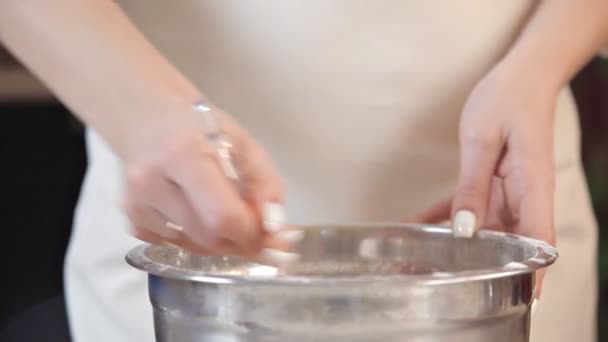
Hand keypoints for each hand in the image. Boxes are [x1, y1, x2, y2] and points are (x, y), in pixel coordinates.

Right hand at [120, 101, 288, 257]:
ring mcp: (136, 202)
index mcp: (182, 154)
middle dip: (241, 242)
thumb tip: (274, 226)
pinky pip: (174, 245)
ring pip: (193, 245)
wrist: (145, 116)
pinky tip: (202, 217)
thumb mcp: (241, 141)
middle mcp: (151, 181)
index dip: (251, 233)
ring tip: (234, 221)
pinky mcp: (131, 217)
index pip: (222, 216)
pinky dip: (197, 240)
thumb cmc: (197, 125)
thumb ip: (265, 182)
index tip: (272, 234)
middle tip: (262, 237)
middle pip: (208, 236)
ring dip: (221, 243)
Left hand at [412, 64, 557, 295]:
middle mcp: (526, 195)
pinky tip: (417, 226)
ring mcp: (512, 191)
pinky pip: (471, 206)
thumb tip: (466, 229)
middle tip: (442, 281)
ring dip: (457, 244)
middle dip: (481, 265)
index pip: (539, 240)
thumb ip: (472, 186)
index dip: (531, 273)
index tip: (517, 299)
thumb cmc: (508, 98)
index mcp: (533, 186)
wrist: (522, 74)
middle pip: (509, 241)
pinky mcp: (497, 182)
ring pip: (486, 228)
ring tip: (421, 260)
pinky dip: (445, 217)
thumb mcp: (481, 140)